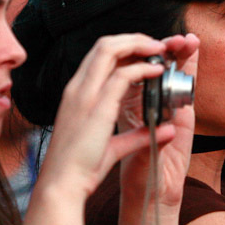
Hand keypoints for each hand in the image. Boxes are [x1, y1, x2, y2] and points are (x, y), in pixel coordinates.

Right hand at [36, 34, 195, 200]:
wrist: (61, 186)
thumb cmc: (79, 169)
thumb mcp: (110, 147)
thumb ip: (135, 136)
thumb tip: (164, 130)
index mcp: (76, 94)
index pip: (99, 56)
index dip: (124, 48)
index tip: (146, 53)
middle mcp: (77, 88)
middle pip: (105, 44)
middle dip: (134, 38)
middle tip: (157, 45)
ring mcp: (84, 94)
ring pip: (110, 49)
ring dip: (139, 44)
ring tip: (160, 49)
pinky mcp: (97, 107)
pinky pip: (122, 75)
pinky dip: (143, 68)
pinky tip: (157, 71)